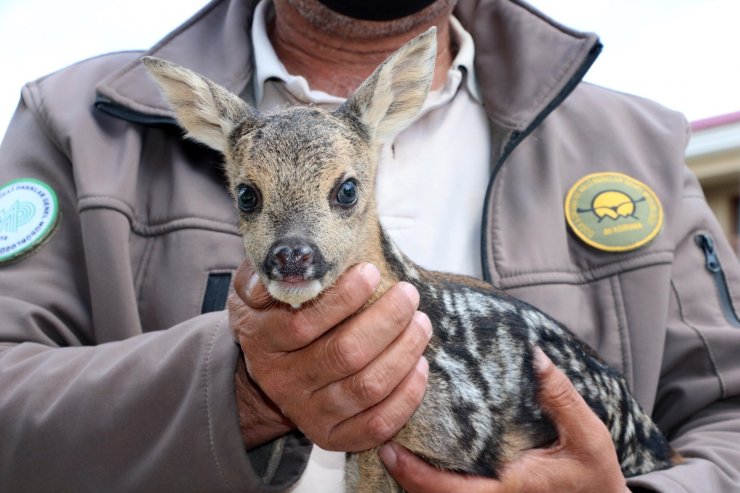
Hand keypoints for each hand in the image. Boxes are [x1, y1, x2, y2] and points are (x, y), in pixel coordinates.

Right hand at [229, 261, 431, 450]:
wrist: (268, 371)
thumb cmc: (275, 316)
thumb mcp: (255, 288)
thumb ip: (267, 269)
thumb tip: (292, 257)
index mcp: (262, 340)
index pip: (302, 324)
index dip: (343, 298)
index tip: (371, 272)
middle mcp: (282, 381)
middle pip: (344, 355)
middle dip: (386, 321)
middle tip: (408, 295)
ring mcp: (308, 413)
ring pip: (366, 387)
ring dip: (404, 353)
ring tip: (421, 324)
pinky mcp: (332, 436)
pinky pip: (377, 425)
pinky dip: (406, 396)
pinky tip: (420, 366)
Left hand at [380, 347, 629, 492]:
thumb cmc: (595, 476)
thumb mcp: (588, 436)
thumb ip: (561, 397)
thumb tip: (535, 356)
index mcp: (508, 490)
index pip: (447, 491)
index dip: (413, 473)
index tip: (389, 447)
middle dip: (403, 476)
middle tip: (380, 440)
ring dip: (414, 480)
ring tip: (393, 442)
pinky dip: (432, 482)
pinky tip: (421, 457)